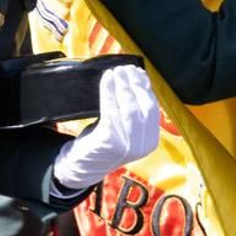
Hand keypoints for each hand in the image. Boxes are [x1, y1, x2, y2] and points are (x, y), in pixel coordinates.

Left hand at [53, 64, 160, 188]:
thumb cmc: (102, 143)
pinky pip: (111, 111)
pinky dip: (109, 92)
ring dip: (122, 86)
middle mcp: (143, 145)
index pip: (153, 108)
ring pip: (129, 108)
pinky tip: (106, 81)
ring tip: (115, 72)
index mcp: (151, 141)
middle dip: (135, 84)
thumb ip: (132, 112)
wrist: (82, 167)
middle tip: (125, 69)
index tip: (138, 72)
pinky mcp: (111, 142)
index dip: (146, 88)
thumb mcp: (124, 130)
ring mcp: (128, 145)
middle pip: (145, 107)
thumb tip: (135, 78)